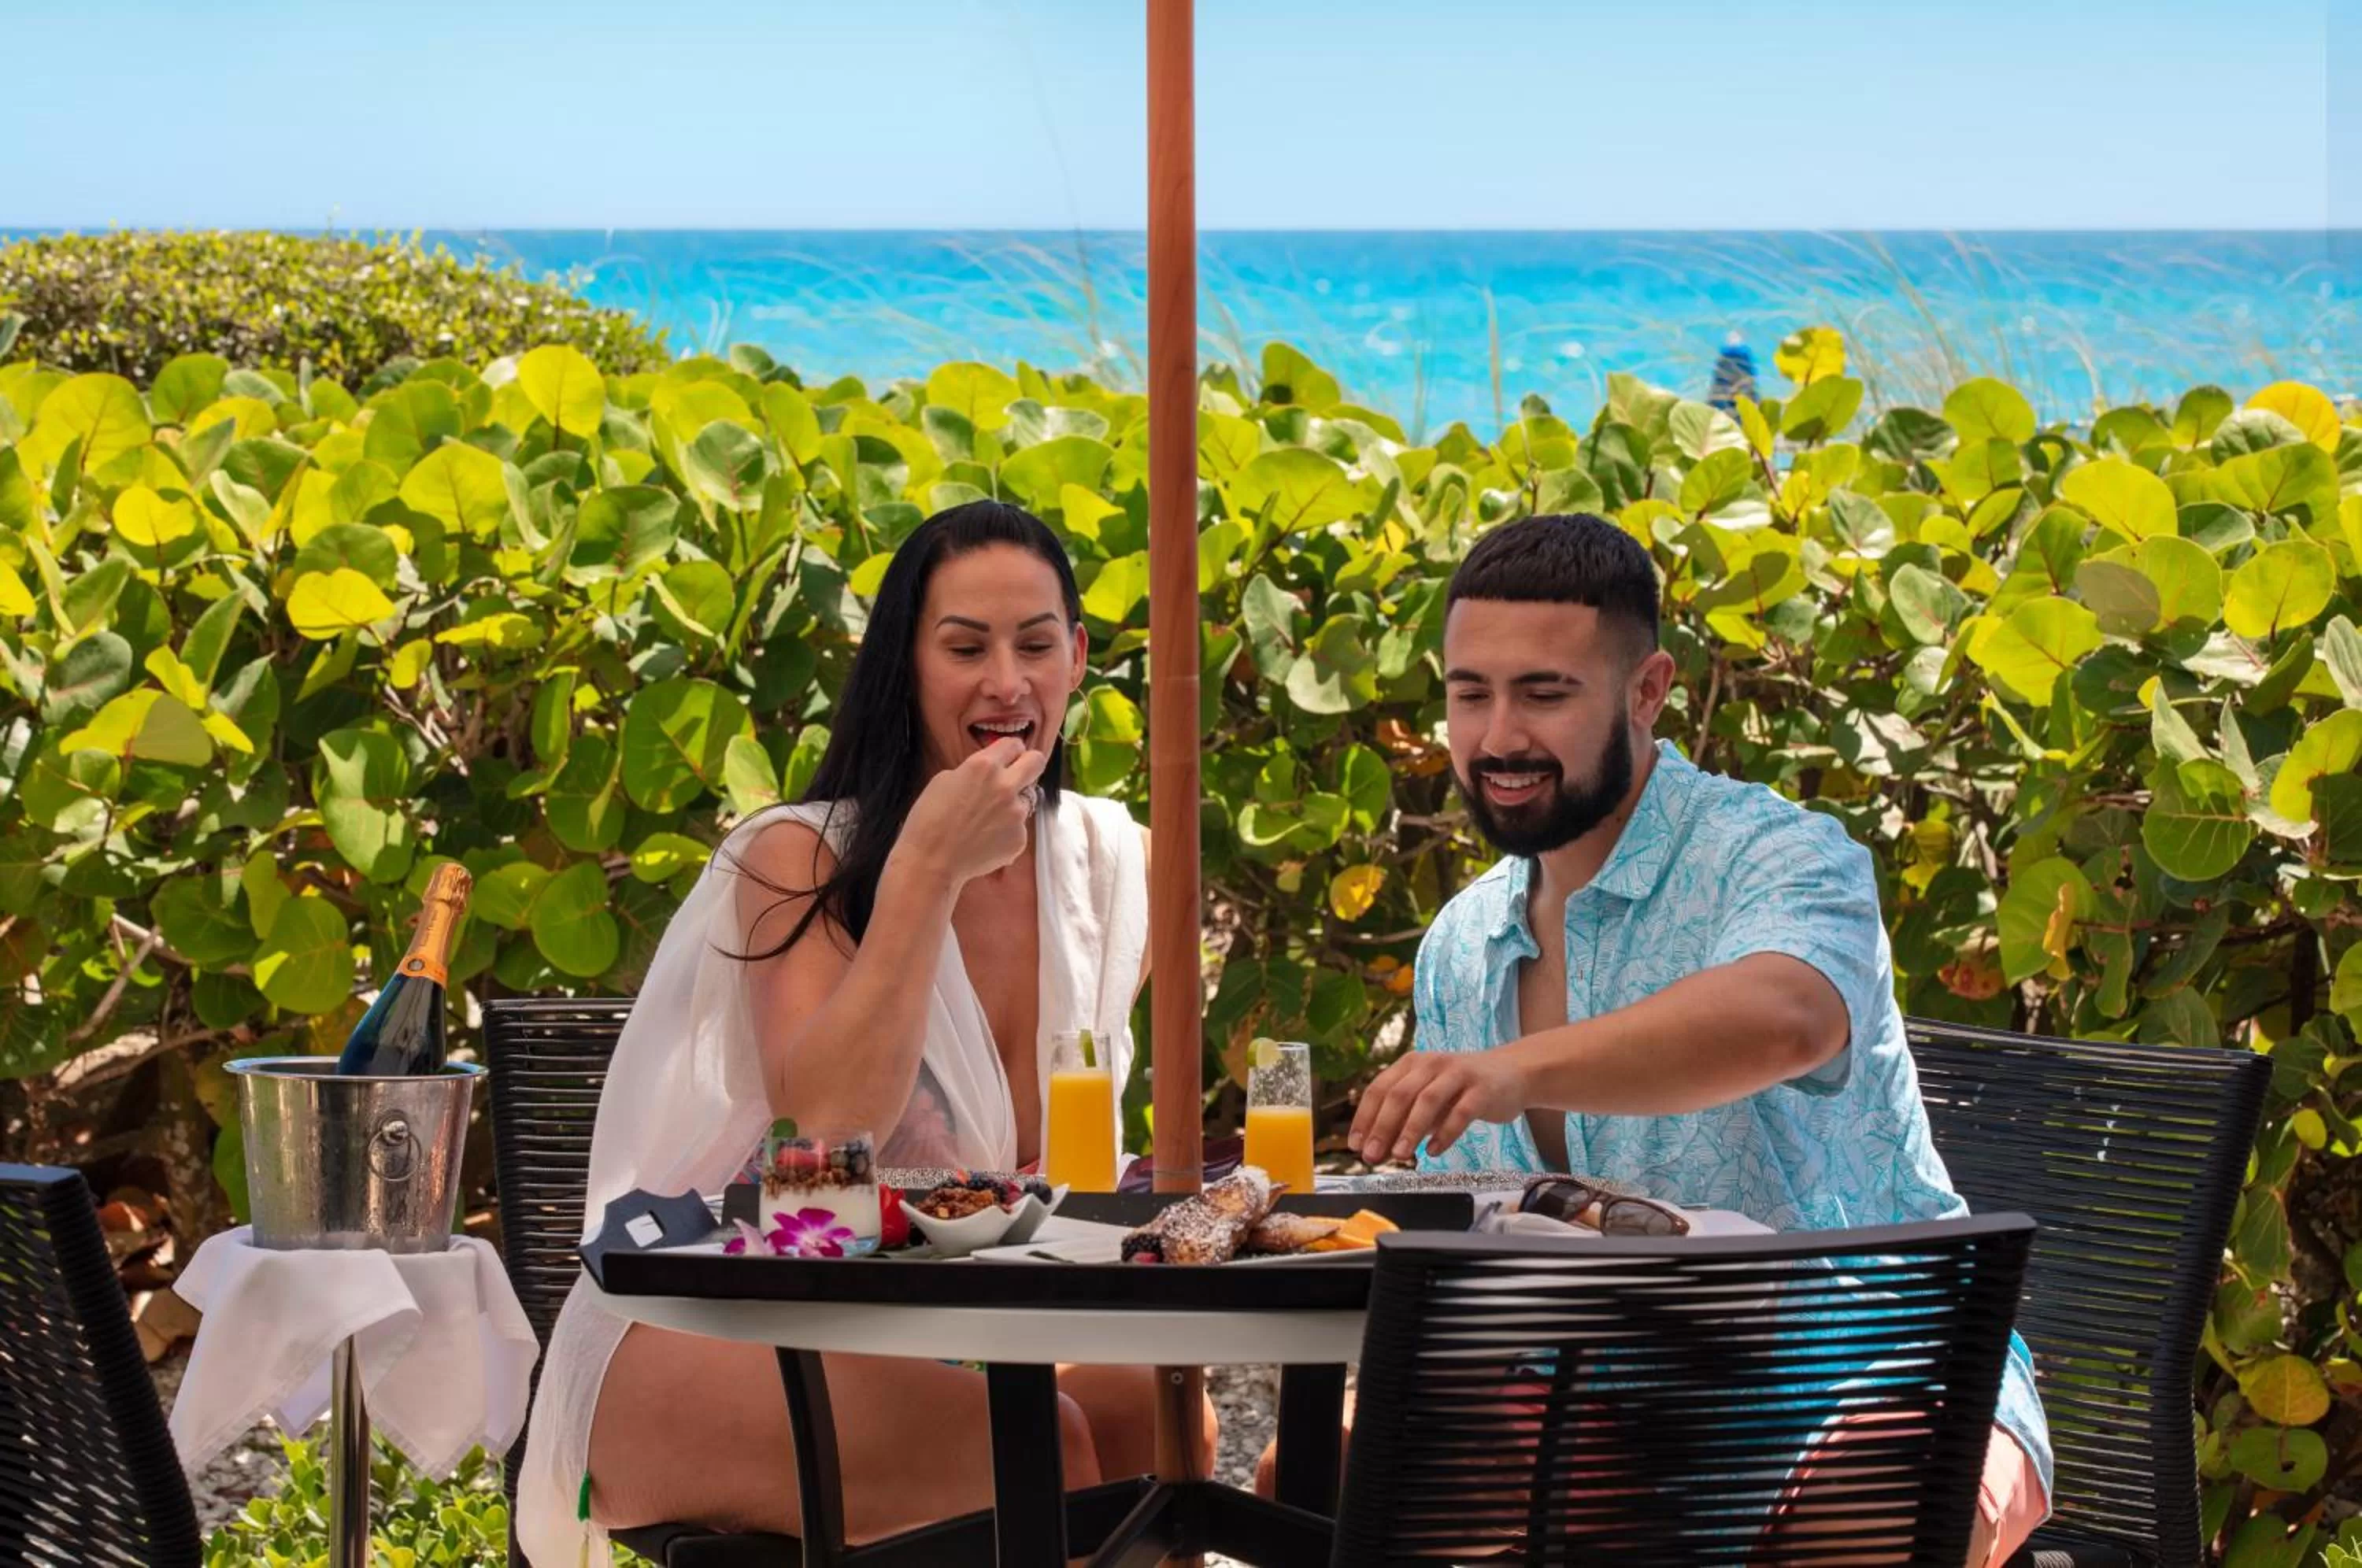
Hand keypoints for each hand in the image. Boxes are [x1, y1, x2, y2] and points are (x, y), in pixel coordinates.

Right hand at [896, 739, 1048, 885]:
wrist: (931, 862)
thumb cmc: (929, 820)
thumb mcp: (944, 780)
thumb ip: (974, 770)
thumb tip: (991, 772)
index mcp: (984, 767)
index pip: (1014, 744)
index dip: (1011, 750)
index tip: (1009, 756)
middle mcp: (1005, 786)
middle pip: (1037, 761)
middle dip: (1029, 764)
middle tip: (1019, 773)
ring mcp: (1016, 814)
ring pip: (1026, 799)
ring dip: (1012, 805)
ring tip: (984, 821)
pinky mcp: (1019, 838)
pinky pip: (1018, 828)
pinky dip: (1005, 832)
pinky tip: (984, 840)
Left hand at [1350, 1047, 1532, 1163]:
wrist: (1512, 1073)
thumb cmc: (1462, 1089)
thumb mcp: (1428, 1100)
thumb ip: (1404, 1120)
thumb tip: (1376, 1148)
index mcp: (1411, 1064)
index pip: (1379, 1089)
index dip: (1364, 1117)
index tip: (1355, 1144)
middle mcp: (1432, 1064)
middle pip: (1400, 1094)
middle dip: (1382, 1127)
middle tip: (1372, 1156)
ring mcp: (1458, 1074)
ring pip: (1428, 1100)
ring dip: (1411, 1130)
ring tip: (1400, 1155)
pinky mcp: (1482, 1089)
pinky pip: (1461, 1112)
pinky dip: (1445, 1133)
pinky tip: (1434, 1152)